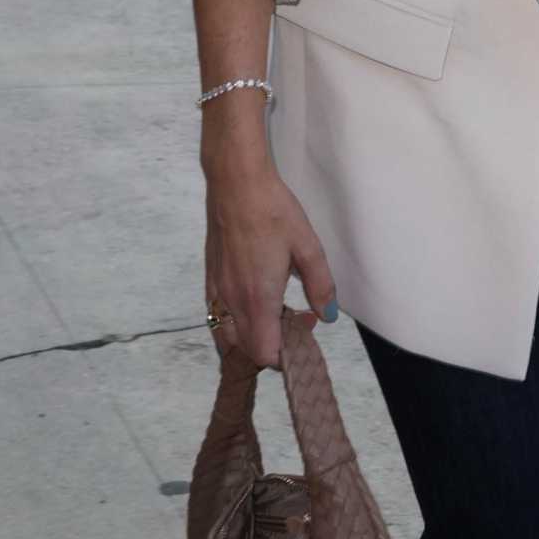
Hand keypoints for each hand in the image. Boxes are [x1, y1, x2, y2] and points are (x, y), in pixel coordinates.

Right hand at [204, 160, 336, 368]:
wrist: (236, 183)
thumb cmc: (273, 212)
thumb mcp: (308, 247)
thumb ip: (320, 285)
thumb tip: (328, 316)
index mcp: (257, 299)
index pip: (265, 353)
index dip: (286, 354)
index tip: (305, 327)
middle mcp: (232, 301)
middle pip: (246, 350)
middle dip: (272, 346)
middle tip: (295, 318)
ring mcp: (217, 290)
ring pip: (228, 337)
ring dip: (251, 336)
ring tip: (274, 313)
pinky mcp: (210, 277)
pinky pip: (217, 317)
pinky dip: (234, 323)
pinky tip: (253, 301)